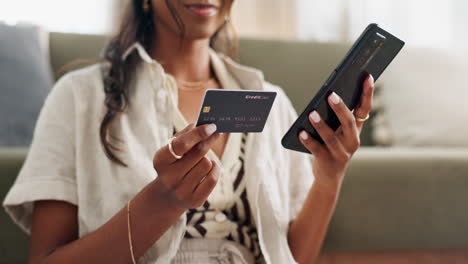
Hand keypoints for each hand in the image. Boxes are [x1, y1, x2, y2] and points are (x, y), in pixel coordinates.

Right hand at [152, 123, 220, 208]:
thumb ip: (184, 135)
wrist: (167, 196)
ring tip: (201, 159)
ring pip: (207, 164)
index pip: (181, 145)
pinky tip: (210, 167)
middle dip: (208, 140)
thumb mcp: (172, 150)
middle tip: (216, 132)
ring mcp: (181, 191)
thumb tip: (200, 124)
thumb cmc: (172, 165)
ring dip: (208, 158)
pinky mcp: (194, 200)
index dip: (198, 134)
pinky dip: (215, 169)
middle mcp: (169, 178)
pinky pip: (213, 178)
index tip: (211, 126)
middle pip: (199, 153)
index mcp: (160, 161)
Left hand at [299, 75, 374, 191]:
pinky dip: (308, 140)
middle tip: (331, 95)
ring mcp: (341, 153)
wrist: (329, 177)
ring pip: (331, 137)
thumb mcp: (338, 132)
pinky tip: (300, 132)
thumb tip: (327, 95)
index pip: (365, 109)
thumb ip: (337, 117)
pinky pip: (316, 149)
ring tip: (311, 113)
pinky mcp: (327, 162)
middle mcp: (352, 141)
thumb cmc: (332, 147)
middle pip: (348, 122)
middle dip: (340, 108)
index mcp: (356, 130)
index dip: (367, 93)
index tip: (367, 76)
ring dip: (321, 124)